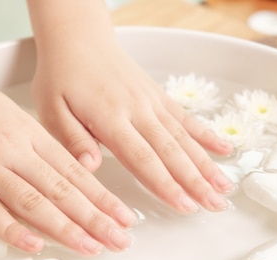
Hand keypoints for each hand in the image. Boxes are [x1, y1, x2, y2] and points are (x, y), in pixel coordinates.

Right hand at [0, 67, 136, 255]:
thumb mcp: (9, 115)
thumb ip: (38, 146)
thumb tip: (70, 174)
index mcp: (28, 133)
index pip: (75, 171)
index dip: (103, 198)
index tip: (125, 218)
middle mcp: (11, 149)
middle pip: (61, 189)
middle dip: (95, 218)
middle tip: (121, 241)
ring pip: (32, 202)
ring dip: (65, 228)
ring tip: (91, 247)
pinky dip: (13, 230)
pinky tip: (35, 245)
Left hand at [28, 1, 234, 213]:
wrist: (77, 37)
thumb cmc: (62, 75)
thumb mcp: (52, 110)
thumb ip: (73, 140)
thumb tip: (90, 168)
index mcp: (110, 118)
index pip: (143, 158)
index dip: (165, 185)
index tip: (184, 205)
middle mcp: (137, 110)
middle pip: (171, 152)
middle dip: (195, 181)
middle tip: (215, 204)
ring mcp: (151, 102)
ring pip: (184, 137)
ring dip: (206, 164)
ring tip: (224, 187)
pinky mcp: (157, 96)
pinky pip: (186, 118)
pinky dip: (206, 135)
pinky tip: (224, 150)